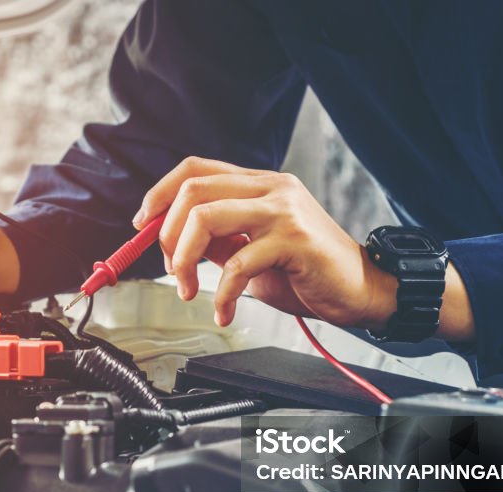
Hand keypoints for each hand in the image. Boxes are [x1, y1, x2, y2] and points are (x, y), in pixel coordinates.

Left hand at [134, 157, 473, 339]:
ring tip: (188, 291)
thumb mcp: (252, 253)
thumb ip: (219, 241)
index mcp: (259, 184)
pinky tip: (223, 311)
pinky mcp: (294, 239)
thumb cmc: (307, 274)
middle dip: (166, 234)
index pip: (195, 168)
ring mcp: (283, 210)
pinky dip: (220, 294)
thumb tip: (173, 243)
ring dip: (183, 260)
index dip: (160, 193)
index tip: (141, 225)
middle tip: (170, 270)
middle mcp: (271, 187)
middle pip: (193, 190)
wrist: (361, 291)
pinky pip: (236, 263)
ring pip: (207, 217)